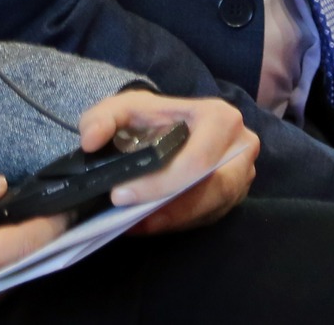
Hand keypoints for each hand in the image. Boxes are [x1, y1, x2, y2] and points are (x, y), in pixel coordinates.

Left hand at [74, 91, 256, 235]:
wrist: (174, 125)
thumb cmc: (152, 117)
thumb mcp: (125, 107)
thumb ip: (103, 117)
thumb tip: (92, 140)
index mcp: (220, 118)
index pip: (196, 161)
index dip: (159, 183)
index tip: (120, 194)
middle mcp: (241, 148)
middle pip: (209, 192)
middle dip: (167, 208)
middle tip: (125, 214)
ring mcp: (242, 176)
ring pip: (207, 210)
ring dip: (170, 221)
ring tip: (133, 223)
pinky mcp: (234, 197)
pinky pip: (207, 218)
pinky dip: (176, 224)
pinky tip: (145, 224)